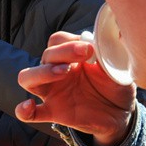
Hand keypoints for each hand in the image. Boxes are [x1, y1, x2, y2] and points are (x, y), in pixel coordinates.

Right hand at [16, 31, 135, 145]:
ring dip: (41, 72)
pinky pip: (30, 114)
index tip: (91, 46)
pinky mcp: (53, 112)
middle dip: (63, 51)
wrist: (121, 114)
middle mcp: (56, 71)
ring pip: (27, 78)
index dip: (70, 40)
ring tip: (63, 72)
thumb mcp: (118, 67)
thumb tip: (120, 31)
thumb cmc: (116, 85)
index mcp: (70, 57)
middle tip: (84, 52)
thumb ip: (112, 52)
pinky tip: (28, 106)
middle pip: (45, 55)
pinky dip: (24, 110)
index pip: (57, 41)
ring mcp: (52, 92)